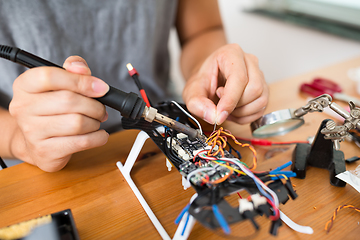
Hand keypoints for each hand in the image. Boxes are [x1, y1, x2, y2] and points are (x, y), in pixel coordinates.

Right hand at [9, 56, 108, 171]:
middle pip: (69, 101)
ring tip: (95, 121)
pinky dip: (98, 137)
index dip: (80, 80)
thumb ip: (72, 71)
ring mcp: (32, 132)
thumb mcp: (59, 85)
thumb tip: (81, 68)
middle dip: (94, 105)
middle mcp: (23, 108)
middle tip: (100, 109)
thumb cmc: (52, 109)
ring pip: (78, 122)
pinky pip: (82, 142)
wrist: (35, 142)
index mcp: (25, 86)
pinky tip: (98, 134)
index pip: (49, 76)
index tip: (100, 88)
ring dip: (95, 122)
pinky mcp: (45, 151)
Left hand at [182, 44, 268, 124]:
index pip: (239, 78)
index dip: (230, 99)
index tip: (219, 113)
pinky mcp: (263, 90)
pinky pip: (261, 109)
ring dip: (241, 112)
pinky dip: (246, 116)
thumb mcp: (192, 91)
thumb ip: (197, 103)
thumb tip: (214, 116)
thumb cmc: (203, 81)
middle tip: (219, 104)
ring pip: (260, 100)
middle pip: (254, 89)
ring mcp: (259, 75)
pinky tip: (234, 111)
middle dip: (236, 105)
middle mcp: (250, 62)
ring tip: (226, 108)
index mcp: (232, 54)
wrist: (208, 80)